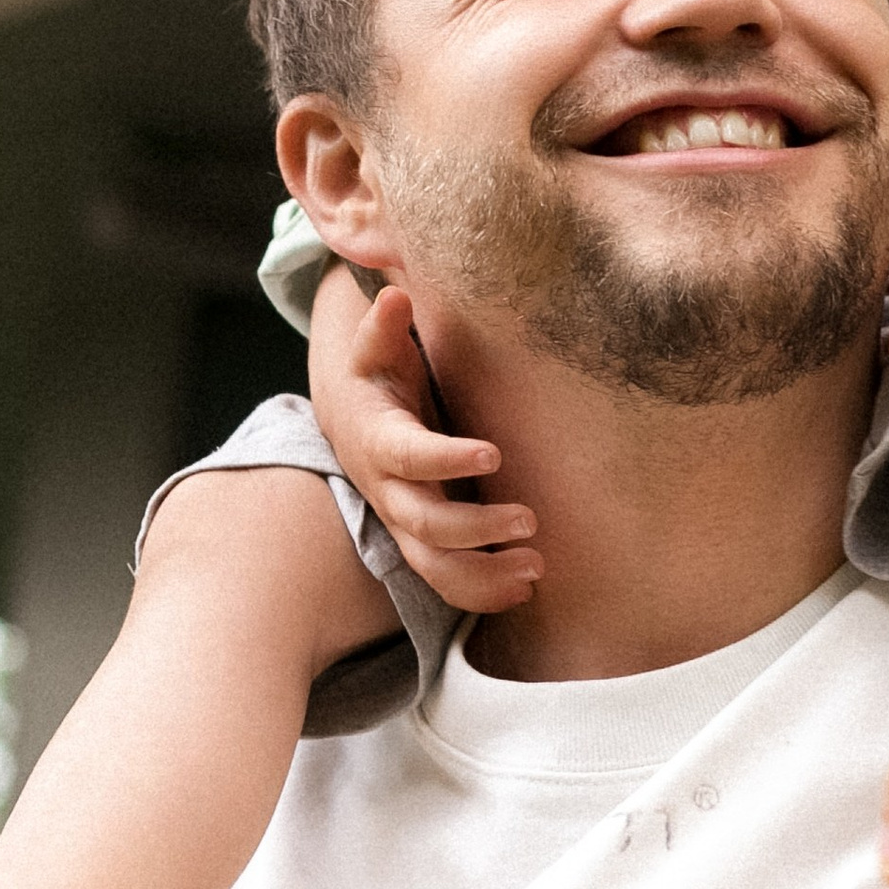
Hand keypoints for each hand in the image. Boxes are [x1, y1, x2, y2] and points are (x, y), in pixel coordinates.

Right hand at [310, 272, 542, 612]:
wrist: (353, 419)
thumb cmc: (378, 375)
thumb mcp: (375, 347)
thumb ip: (384, 325)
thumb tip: (394, 296)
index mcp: (379, 440)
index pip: (410, 457)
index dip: (446, 458)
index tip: (494, 453)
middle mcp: (387, 491)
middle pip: (424, 525)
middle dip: (475, 529)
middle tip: (530, 520)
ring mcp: (403, 523)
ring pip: (434, 567)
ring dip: (483, 575)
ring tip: (535, 568)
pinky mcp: (421, 543)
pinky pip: (446, 581)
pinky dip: (482, 593)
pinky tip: (525, 588)